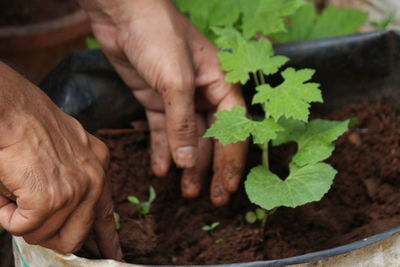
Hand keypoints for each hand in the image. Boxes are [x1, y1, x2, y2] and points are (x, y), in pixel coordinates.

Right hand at [0, 63, 121, 259]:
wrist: (13, 109)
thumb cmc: (31, 124)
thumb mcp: (68, 150)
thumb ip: (75, 179)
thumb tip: (65, 213)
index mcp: (99, 167)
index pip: (107, 213)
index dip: (108, 239)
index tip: (112, 254)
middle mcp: (94, 180)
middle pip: (76, 236)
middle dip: (49, 235)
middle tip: (30, 219)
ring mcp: (74, 191)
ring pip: (45, 235)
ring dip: (23, 220)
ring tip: (16, 189)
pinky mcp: (49, 199)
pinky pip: (22, 228)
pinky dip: (6, 215)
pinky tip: (7, 190)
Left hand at [79, 0, 247, 205]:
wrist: (123, 14)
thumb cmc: (159, 35)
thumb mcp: (175, 80)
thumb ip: (183, 122)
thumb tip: (187, 161)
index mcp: (221, 85)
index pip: (234, 129)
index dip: (232, 160)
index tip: (228, 188)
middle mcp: (204, 94)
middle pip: (213, 139)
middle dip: (212, 169)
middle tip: (211, 199)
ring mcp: (179, 99)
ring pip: (188, 139)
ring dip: (187, 165)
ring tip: (186, 192)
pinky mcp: (156, 100)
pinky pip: (164, 132)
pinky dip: (163, 151)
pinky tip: (161, 171)